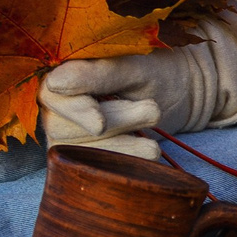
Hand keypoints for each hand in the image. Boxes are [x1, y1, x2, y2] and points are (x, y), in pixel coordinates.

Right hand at [38, 23, 236, 151]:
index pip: (52, 95)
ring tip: (156, 129)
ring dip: (121, 145)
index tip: (100, 124)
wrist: (184, 92)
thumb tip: (55, 82)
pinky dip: (126, 161)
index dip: (76, 111)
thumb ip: (97, 74)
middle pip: (63, 128)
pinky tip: (150, 150)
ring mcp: (69, 133)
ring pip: (78, 151)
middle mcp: (57, 106)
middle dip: (112, 124)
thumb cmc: (157, 71)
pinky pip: (94, 168)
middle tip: (152, 110)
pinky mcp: (86, 154)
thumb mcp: (135, 68)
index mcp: (62, 73)